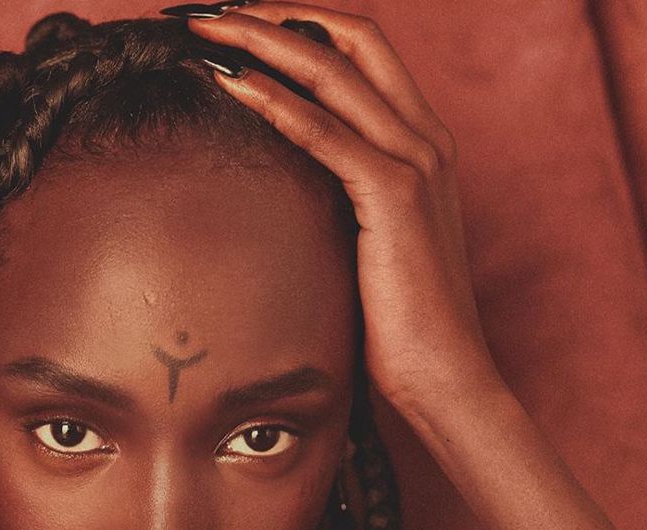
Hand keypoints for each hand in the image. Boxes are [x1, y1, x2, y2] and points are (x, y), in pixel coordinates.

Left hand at [185, 3, 504, 421]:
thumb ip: (347, 205)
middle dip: (275, 14)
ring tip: (203, 32)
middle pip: (350, 38)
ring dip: (261, 41)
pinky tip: (230, 84)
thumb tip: (293, 197)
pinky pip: (325, 131)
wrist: (443, 377)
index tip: (240, 28)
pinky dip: (275, 102)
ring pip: (333, 70)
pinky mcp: (396, 196)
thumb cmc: (401, 326)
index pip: (363, 52)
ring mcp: (417, 161)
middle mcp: (427, 138)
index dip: (302, 27)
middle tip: (208, 13)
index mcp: (424, 145)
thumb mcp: (372, 248)